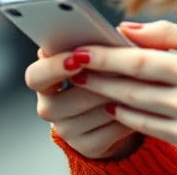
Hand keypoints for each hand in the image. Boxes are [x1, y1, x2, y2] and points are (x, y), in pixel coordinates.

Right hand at [25, 48, 139, 158]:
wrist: (121, 111)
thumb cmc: (111, 73)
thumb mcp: (105, 54)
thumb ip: (105, 42)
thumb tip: (122, 30)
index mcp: (46, 80)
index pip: (35, 76)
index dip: (53, 67)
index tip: (77, 57)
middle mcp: (50, 107)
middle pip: (64, 100)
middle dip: (96, 83)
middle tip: (121, 67)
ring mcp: (67, 130)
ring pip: (92, 113)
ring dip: (117, 96)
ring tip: (138, 81)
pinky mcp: (88, 146)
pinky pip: (110, 130)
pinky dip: (129, 114)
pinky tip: (141, 104)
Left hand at [75, 20, 176, 155]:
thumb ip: (167, 33)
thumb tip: (127, 28)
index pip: (139, 60)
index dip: (106, 55)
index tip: (81, 48)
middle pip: (130, 86)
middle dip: (98, 75)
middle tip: (74, 66)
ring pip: (134, 108)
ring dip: (106, 95)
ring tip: (88, 83)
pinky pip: (147, 128)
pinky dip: (126, 115)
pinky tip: (113, 105)